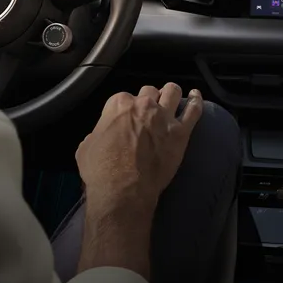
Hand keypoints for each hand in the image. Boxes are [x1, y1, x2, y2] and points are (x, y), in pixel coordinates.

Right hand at [76, 83, 202, 212]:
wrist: (124, 191)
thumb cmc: (101, 171)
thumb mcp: (87, 147)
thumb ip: (97, 133)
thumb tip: (101, 135)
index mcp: (119, 104)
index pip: (124, 98)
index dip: (125, 110)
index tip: (125, 120)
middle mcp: (144, 105)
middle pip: (149, 92)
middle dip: (148, 100)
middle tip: (147, 113)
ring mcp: (164, 117)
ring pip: (173, 92)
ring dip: (171, 94)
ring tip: (171, 99)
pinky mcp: (181, 132)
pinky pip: (194, 110)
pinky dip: (196, 101)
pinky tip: (196, 96)